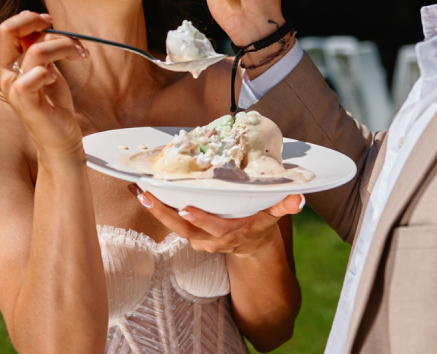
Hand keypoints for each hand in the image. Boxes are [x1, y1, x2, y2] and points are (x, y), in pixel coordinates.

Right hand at [0, 11, 87, 161]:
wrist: (61, 137)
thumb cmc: (54, 103)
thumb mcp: (48, 69)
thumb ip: (40, 50)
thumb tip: (41, 27)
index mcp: (10, 64)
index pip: (6, 29)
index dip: (27, 18)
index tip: (49, 21)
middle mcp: (7, 75)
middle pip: (6, 32)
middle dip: (33, 21)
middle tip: (55, 26)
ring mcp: (15, 90)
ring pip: (35, 51)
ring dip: (63, 46)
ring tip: (79, 54)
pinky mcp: (27, 104)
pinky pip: (30, 80)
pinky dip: (47, 72)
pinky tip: (56, 79)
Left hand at [130, 184, 303, 256]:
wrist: (249, 247)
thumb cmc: (259, 225)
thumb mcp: (273, 216)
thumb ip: (284, 206)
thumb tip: (299, 197)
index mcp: (229, 233)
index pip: (214, 227)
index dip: (200, 219)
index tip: (185, 208)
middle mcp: (209, 239)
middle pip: (182, 227)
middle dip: (163, 212)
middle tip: (146, 195)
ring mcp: (196, 237)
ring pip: (171, 224)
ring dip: (153, 207)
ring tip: (136, 188)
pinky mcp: (187, 232)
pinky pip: (168, 219)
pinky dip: (154, 205)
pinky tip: (140, 190)